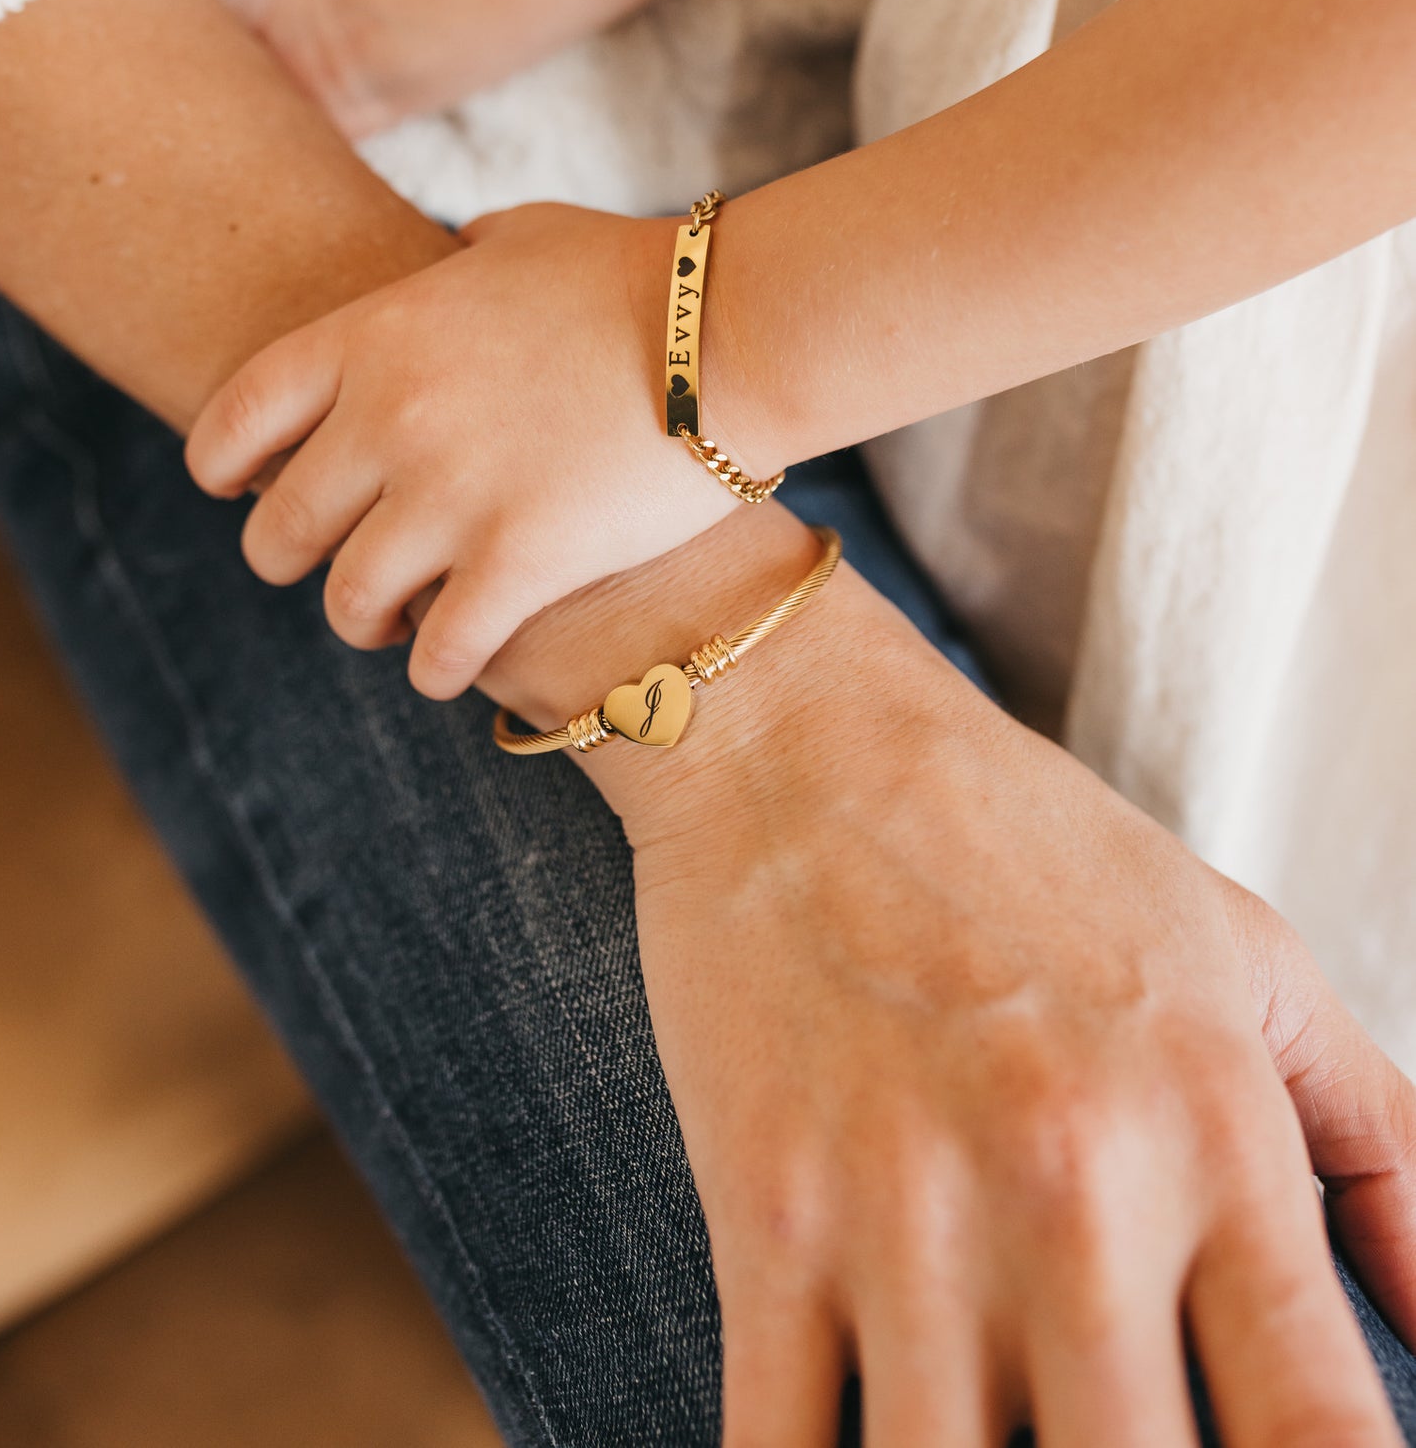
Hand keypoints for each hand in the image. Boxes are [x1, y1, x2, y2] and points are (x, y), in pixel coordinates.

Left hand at [185, 201, 748, 696]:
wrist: (735, 331)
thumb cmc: (643, 277)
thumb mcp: (529, 234)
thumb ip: (468, 253)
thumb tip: (458, 250)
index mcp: (377, 335)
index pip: (237, 416)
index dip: (221, 468)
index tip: (236, 492)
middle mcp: (391, 417)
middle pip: (280, 528)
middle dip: (296, 560)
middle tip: (336, 567)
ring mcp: (451, 495)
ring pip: (350, 602)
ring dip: (365, 622)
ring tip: (398, 624)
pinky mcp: (520, 562)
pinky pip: (439, 651)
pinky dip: (436, 670)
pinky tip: (456, 666)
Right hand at [550, 548, 1415, 1445]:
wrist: (803, 742)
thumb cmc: (1032, 848)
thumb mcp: (1247, 960)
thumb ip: (1382, 1145)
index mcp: (1215, 1135)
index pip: (1322, 1432)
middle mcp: (1076, 1190)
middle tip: (1111, 1435)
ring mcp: (909, 1216)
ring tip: (990, 1437)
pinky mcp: (766, 1218)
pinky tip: (858, 1442)